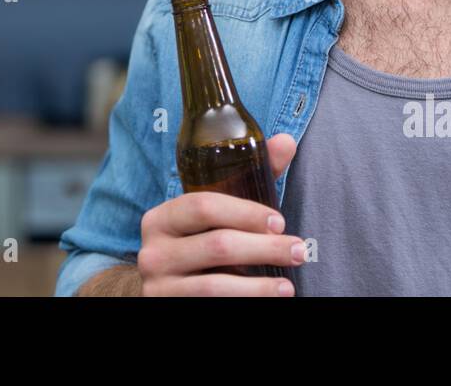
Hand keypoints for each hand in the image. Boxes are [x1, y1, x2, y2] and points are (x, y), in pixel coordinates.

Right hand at [137, 133, 301, 295]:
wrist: (168, 291)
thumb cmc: (200, 244)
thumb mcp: (217, 213)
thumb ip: (250, 177)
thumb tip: (286, 142)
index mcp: (161, 218)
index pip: (203, 206)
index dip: (245, 212)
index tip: (279, 221)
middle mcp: (153, 251)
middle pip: (216, 245)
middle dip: (265, 248)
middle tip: (297, 251)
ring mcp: (158, 285)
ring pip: (215, 285)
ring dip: (260, 286)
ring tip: (289, 287)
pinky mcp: (168, 308)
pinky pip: (211, 305)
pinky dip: (246, 302)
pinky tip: (269, 299)